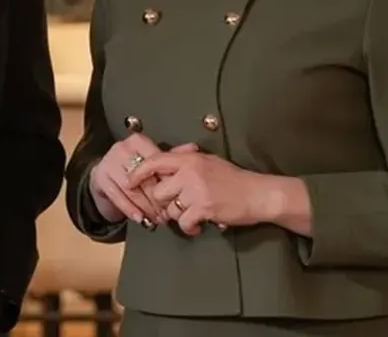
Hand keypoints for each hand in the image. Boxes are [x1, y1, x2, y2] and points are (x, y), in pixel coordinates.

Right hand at [88, 134, 197, 226]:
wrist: (104, 174)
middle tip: (168, 214)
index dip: (167, 183)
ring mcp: (108, 162)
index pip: (155, 163)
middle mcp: (121, 148)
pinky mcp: (100, 178)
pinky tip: (141, 219)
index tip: (177, 197)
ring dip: (146, 208)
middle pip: (144, 178)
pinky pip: (118, 197)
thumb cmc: (134, 167)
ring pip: (132, 190)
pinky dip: (131, 210)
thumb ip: (172, 155)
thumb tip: (193, 148)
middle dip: (158, 199)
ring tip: (158, 219)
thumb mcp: (152, 160)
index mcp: (137, 141)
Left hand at [127, 148, 268, 235]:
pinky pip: (184, 223)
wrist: (258, 193)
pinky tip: (196, 227)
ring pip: (171, 209)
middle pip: (159, 192)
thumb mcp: (209, 161)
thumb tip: (166, 160)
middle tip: (172, 209)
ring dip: (178, 217)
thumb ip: (187, 160)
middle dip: (163, 203)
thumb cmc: (233, 178)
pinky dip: (188, 228)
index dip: (138, 172)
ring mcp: (196, 191)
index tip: (129, 182)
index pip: (155, 162)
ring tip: (190, 216)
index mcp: (189, 160)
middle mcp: (189, 173)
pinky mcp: (204, 208)